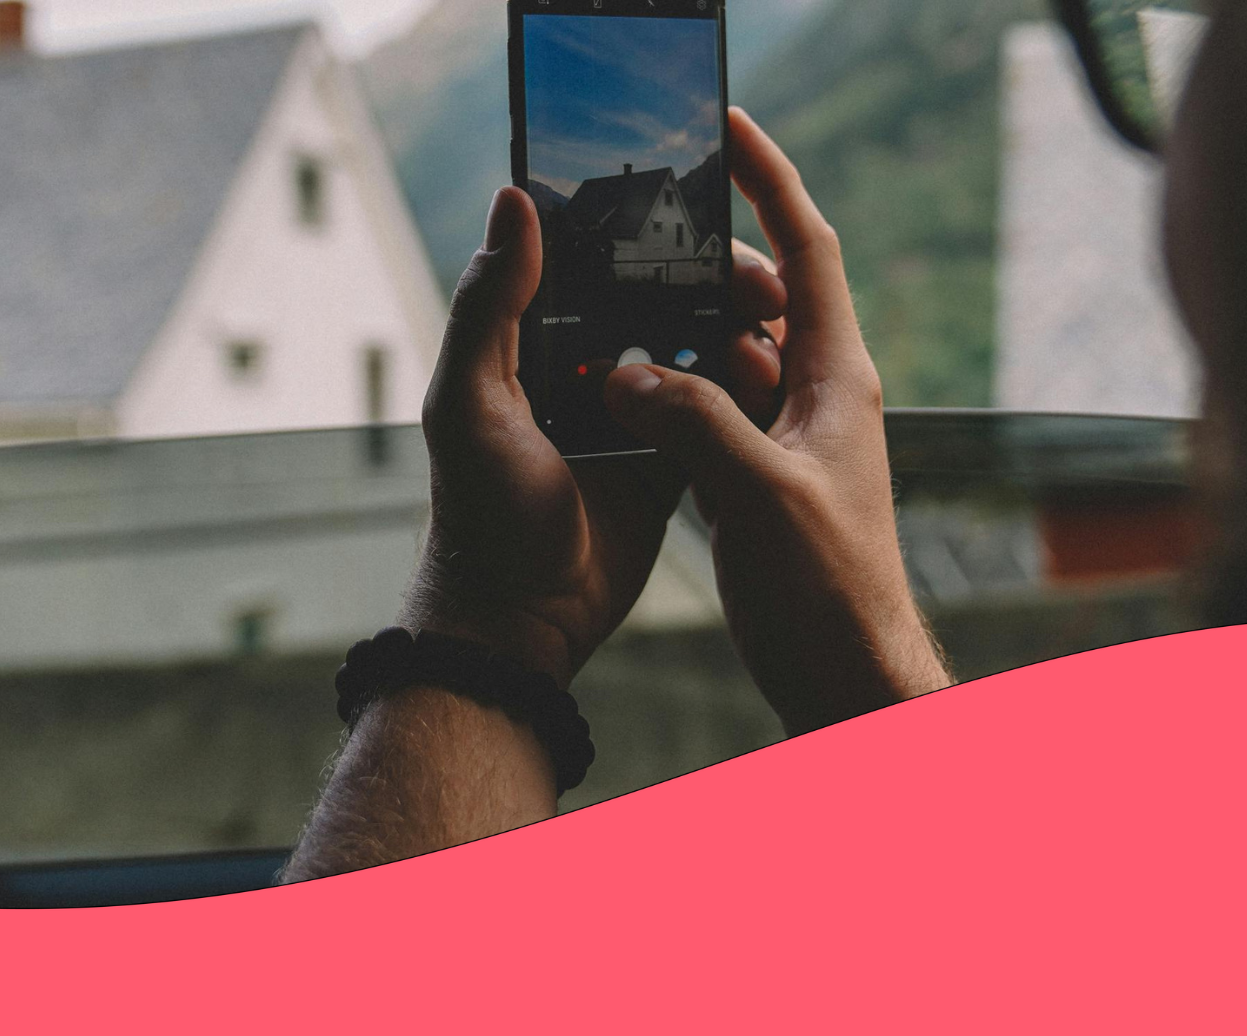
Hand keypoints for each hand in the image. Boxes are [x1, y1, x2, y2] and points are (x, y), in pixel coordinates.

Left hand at [402, 187, 781, 687]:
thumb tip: (514, 200)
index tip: (700, 206)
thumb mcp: (470, 402)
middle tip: (761, 282)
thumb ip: (489, 305)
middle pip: (658, 295)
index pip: (591, 257)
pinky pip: (716, 410)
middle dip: (713, 277)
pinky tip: (776, 372)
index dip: (643, 226)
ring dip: (735, 329)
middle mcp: (583, 365)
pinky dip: (745, 391)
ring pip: (694, 346)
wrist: (522, 623)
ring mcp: (632, 411)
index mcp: (533, 340)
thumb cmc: (479, 515)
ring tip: (775, 322)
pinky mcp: (670, 457)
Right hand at [605, 108, 953, 734]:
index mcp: (837, 379)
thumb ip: (694, 419)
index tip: (727, 128)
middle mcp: (819, 398)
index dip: (770, 181)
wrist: (847, 678)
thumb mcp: (760, 494)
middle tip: (645, 245)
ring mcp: (789, 440)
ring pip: (731, 358)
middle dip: (706, 264)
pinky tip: (626, 396)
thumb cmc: (829, 591)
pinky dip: (674, 395)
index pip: (808, 250)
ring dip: (682, 334)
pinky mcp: (760, 482)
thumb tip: (630, 367)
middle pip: (763, 297)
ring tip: (621, 315)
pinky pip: (713, 414)